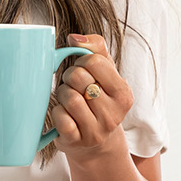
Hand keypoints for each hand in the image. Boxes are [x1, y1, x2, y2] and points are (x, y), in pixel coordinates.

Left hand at [50, 33, 134, 161]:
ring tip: (68, 99)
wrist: (96, 143)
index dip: (81, 61)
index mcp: (123, 94)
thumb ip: (95, 48)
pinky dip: (57, 112)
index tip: (83, 70)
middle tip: (73, 85)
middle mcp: (113, 114)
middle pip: (79, 78)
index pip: (95, 61)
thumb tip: (74, 38)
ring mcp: (95, 131)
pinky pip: (60, 117)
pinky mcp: (76, 142)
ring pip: (69, 97)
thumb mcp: (105, 73)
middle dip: (70, 77)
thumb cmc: (97, 99)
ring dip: (62, 93)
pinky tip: (64, 115)